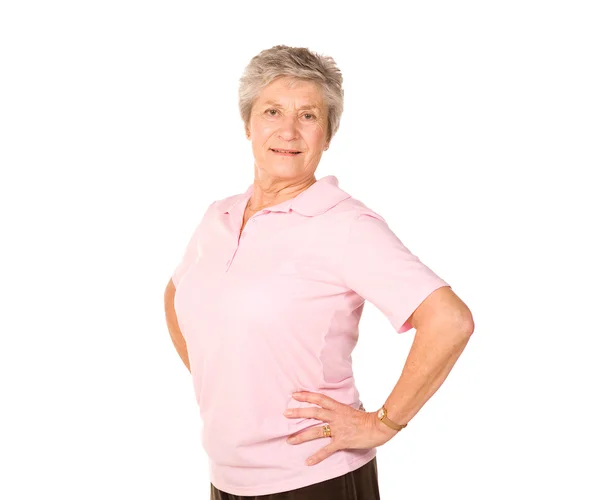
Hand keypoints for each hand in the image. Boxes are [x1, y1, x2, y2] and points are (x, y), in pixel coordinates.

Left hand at [283, 391, 397, 465]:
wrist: (378, 426)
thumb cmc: (366, 419)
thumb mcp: (350, 410)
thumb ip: (339, 410)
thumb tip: (330, 410)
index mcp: (338, 407)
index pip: (319, 398)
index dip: (306, 396)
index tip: (294, 394)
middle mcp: (336, 416)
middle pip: (314, 412)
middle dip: (299, 413)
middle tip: (286, 414)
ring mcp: (338, 428)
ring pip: (316, 430)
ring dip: (302, 436)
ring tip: (290, 440)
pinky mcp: (342, 441)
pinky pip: (327, 449)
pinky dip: (317, 456)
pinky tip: (308, 461)